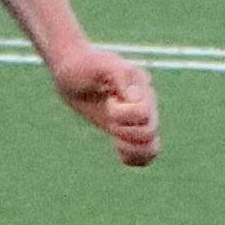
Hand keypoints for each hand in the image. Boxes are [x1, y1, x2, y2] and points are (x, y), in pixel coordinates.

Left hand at [50, 44, 158, 166]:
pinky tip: (119, 152)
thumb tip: (135, 98)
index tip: (108, 101)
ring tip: (116, 142)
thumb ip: (120, 75)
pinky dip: (135, 158)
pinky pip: (145, 154)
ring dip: (133, 150)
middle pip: (150, 132)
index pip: (144, 113)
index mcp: (142, 87)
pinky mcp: (127, 130)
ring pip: (153, 147)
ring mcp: (138, 119)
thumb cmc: (84, 66)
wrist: (71, 73)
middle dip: (124, 131)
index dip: (123, 114)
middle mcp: (145, 103)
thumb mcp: (100, 65)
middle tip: (108, 120)